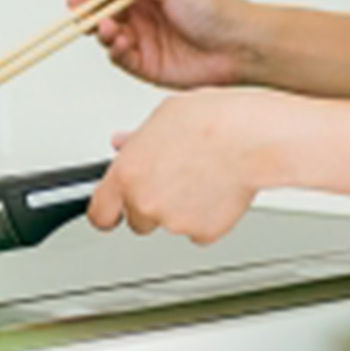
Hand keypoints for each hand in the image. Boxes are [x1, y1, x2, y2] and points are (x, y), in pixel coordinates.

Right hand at [67, 0, 259, 89]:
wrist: (240, 46)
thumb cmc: (215, 9)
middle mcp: (142, 12)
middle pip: (100, 12)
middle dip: (88, 14)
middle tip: (84, 16)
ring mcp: (144, 39)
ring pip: (106, 36)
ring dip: (102, 32)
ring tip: (110, 29)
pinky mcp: (147, 65)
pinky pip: (119, 58)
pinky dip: (114, 50)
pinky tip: (123, 44)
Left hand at [86, 88, 280, 243]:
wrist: (249, 138)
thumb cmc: (210, 121)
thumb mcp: (162, 117)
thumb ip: (136, 139)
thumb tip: (122, 144)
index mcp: (127, 174)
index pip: (100, 213)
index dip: (107, 212)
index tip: (112, 212)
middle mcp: (145, 202)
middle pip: (137, 220)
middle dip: (150, 205)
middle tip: (172, 180)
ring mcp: (174, 222)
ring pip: (169, 225)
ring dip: (179, 210)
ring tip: (200, 177)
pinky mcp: (204, 233)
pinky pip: (198, 232)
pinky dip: (205, 218)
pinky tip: (216, 191)